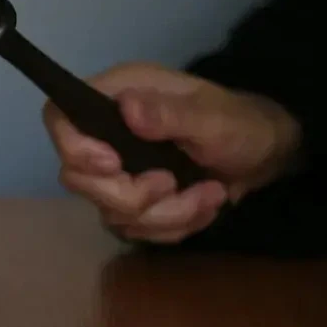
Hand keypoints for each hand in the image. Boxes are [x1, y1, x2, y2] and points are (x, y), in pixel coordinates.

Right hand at [42, 62, 301, 243]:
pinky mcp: (134, 200)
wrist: (267, 153)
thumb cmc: (241, 123)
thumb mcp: (214, 118)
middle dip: (130, 195)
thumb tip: (128, 108)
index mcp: (118, 96)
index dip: (74, 148)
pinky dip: (174, 226)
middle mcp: (108, 132)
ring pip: (110, 211)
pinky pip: (135, 229)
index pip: (60, 118)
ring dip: (165, 215)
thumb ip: (171, 115)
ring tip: (211, 195)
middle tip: (173, 184)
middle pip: (77, 177)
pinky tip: (204, 206)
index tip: (114, 165)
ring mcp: (119, 169)